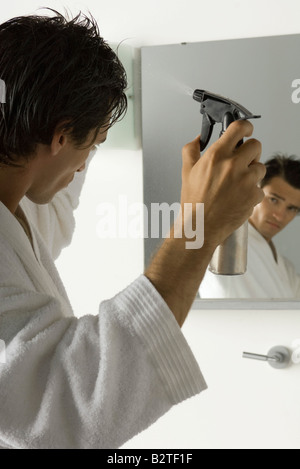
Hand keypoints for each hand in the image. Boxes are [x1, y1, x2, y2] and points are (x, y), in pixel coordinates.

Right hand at [180, 120, 265, 246]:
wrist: (200, 226)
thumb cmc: (194, 201)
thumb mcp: (186, 171)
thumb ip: (191, 150)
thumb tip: (198, 139)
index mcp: (217, 155)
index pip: (239, 128)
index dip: (245, 127)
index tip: (246, 130)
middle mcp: (233, 165)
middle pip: (256, 145)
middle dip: (250, 152)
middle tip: (242, 161)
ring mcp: (246, 180)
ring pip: (260, 167)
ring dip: (252, 173)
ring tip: (237, 184)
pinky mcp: (254, 195)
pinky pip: (259, 187)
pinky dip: (251, 192)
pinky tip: (238, 198)